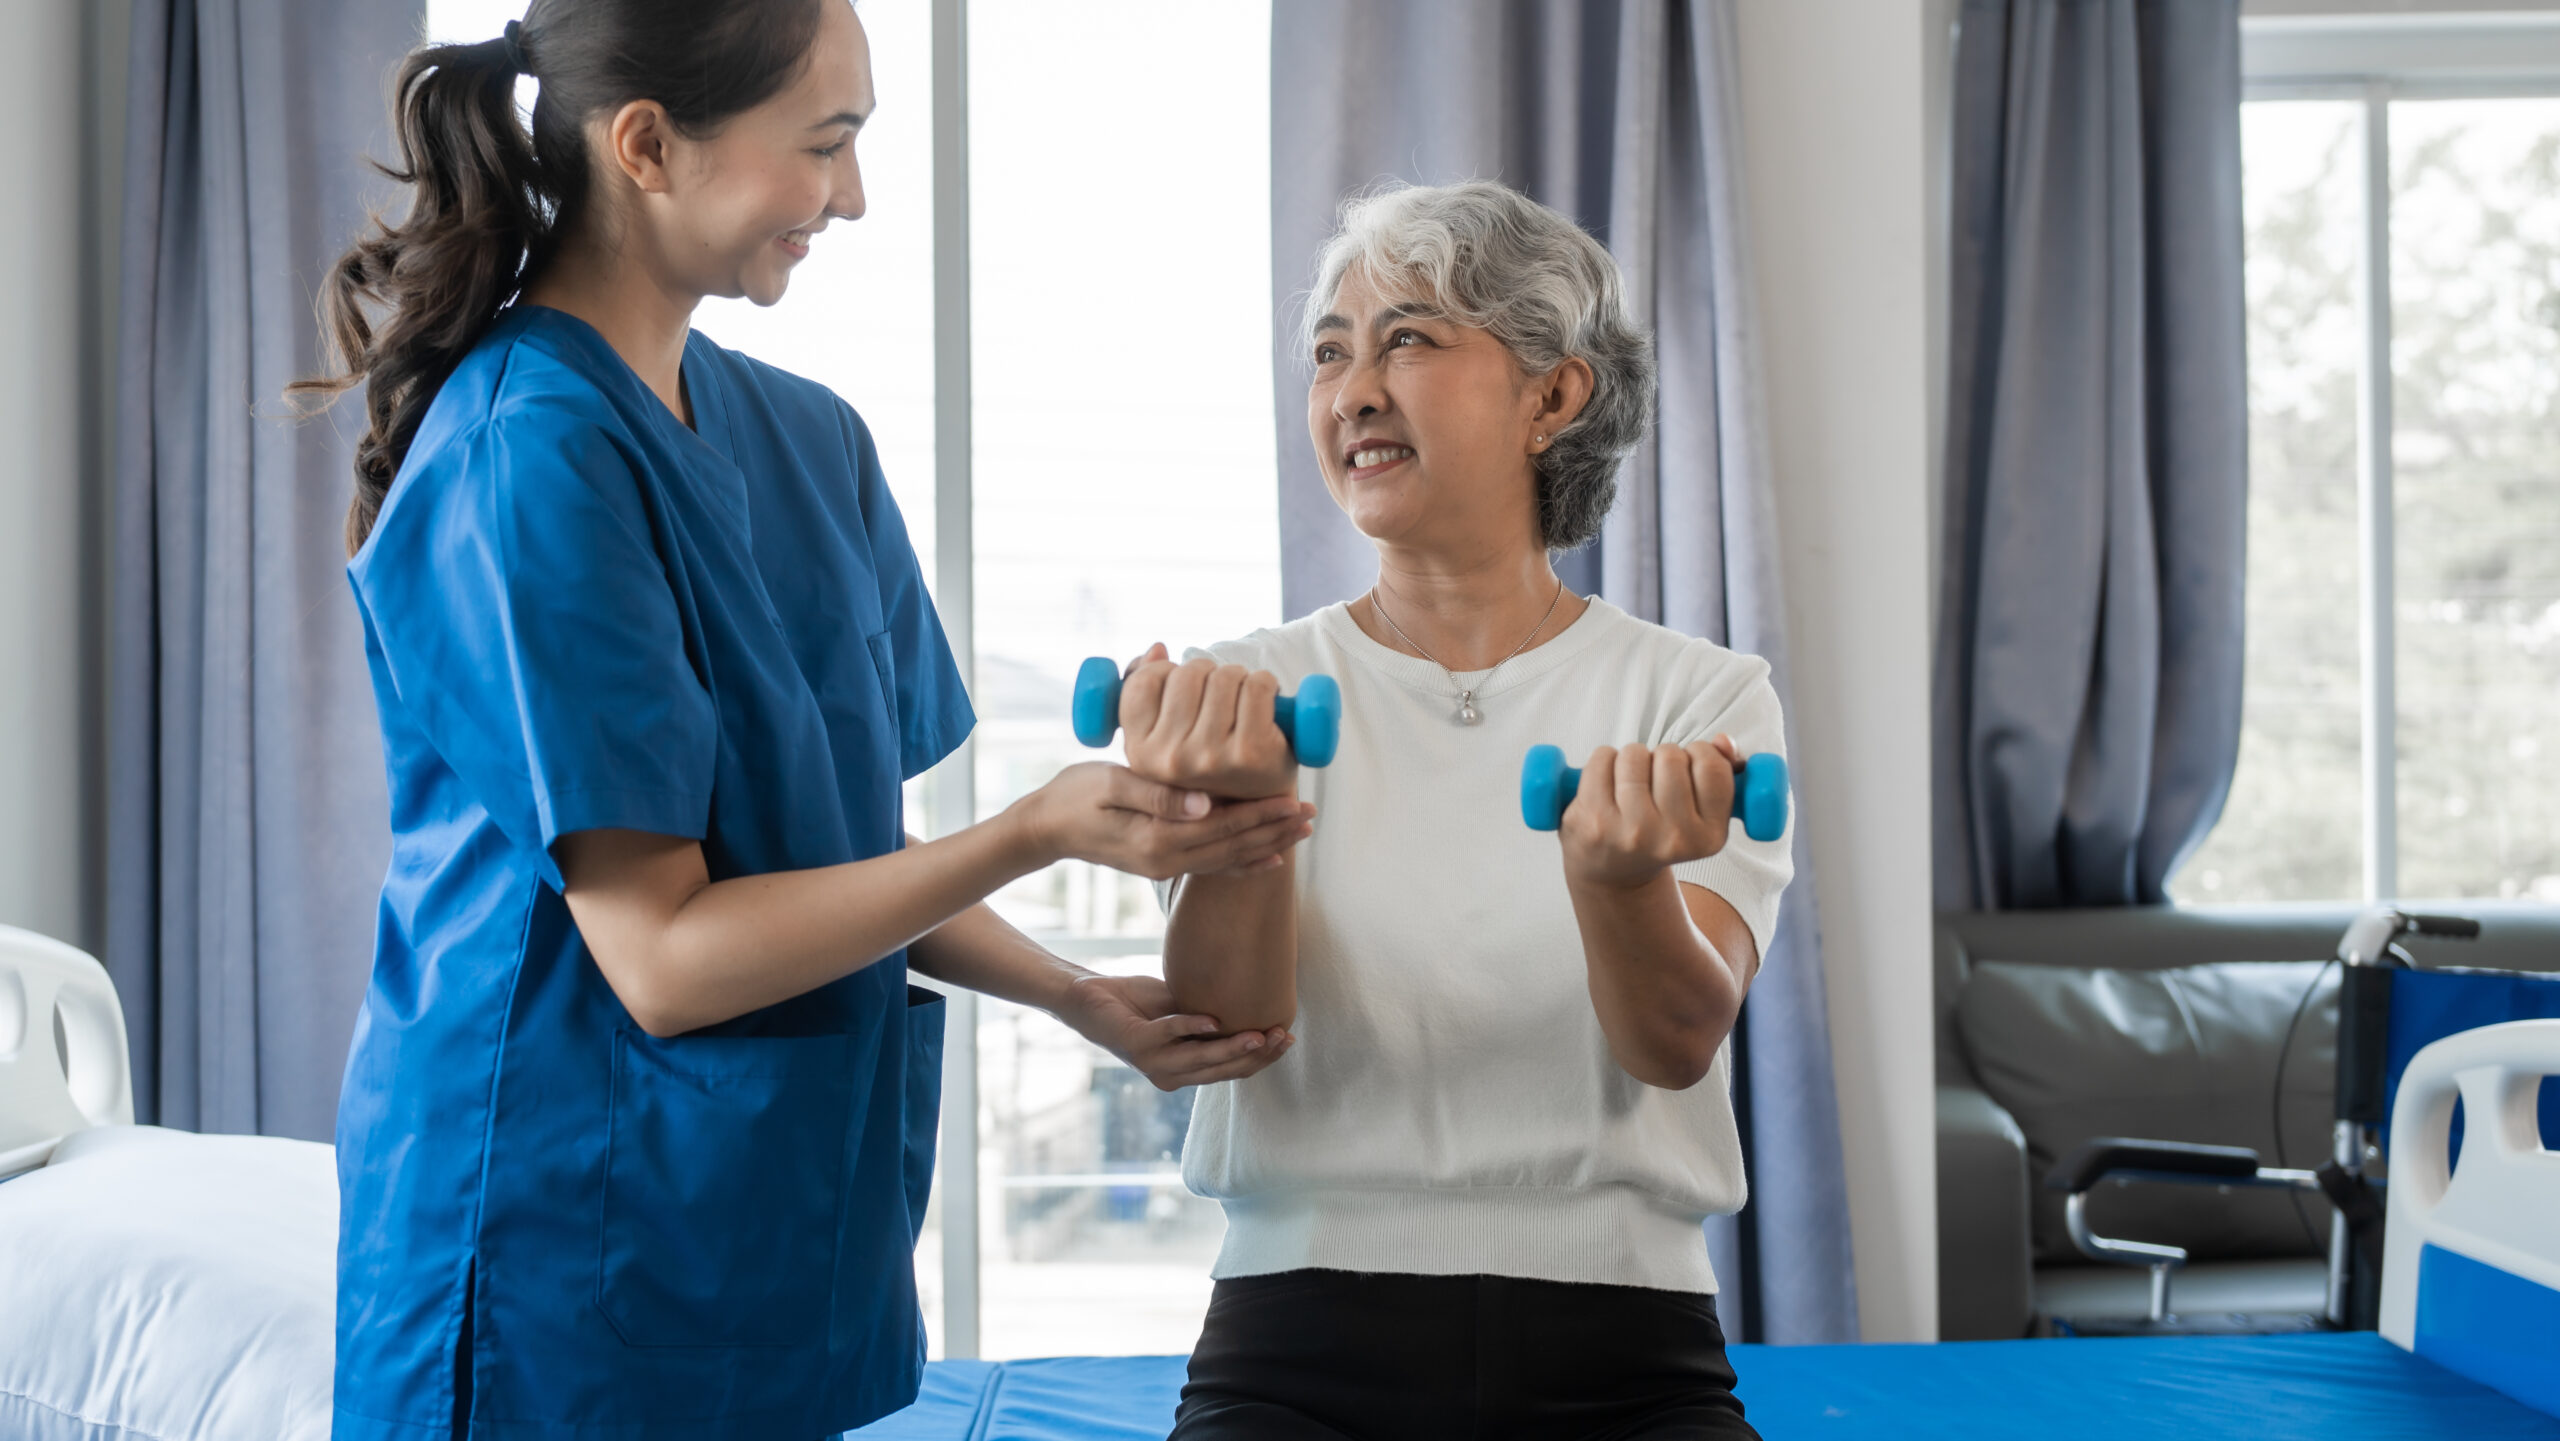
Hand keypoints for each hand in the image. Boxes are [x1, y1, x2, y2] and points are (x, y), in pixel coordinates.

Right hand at [1014, 761, 1313, 880]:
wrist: (1045, 827)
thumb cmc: (1074, 794)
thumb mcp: (1109, 784)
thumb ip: (1156, 793)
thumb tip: (1202, 802)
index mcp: (1156, 839)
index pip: (1222, 826)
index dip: (1260, 813)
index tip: (1294, 800)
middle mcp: (1166, 861)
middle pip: (1233, 846)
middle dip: (1274, 830)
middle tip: (1312, 814)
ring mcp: (1164, 867)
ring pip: (1228, 858)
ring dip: (1267, 844)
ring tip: (1301, 831)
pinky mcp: (1162, 865)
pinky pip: (1212, 867)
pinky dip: (1244, 863)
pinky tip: (1269, 860)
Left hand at [1060, 971, 1294, 1090]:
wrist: (1090, 999)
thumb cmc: (1138, 1005)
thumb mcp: (1185, 1010)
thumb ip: (1214, 1017)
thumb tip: (1252, 1005)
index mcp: (1185, 1070)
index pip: (1232, 1071)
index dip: (1262, 1059)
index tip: (1287, 1038)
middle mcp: (1171, 1075)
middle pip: (1222, 1070)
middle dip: (1256, 1054)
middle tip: (1281, 1035)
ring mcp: (1153, 1062)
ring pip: (1200, 1059)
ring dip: (1231, 1047)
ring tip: (1258, 1034)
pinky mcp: (1136, 1042)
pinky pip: (1169, 1034)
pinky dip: (1191, 1026)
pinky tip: (1213, 1021)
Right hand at [1117, 643, 1299, 799]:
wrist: (1257, 805)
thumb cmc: (1208, 762)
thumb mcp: (1163, 735)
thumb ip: (1144, 691)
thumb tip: (1157, 649)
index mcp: (1140, 754)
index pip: (1144, 681)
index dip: (1169, 673)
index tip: (1188, 689)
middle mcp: (1170, 759)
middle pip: (1188, 674)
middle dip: (1209, 674)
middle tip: (1221, 697)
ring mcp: (1210, 757)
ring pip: (1224, 676)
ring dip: (1240, 678)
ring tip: (1242, 702)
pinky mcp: (1249, 752)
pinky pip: (1257, 686)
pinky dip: (1267, 685)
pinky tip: (1267, 704)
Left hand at [1558, 738, 1744, 889]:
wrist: (1612, 872)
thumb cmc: (1658, 831)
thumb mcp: (1699, 811)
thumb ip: (1721, 770)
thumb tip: (1722, 741)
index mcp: (1708, 837)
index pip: (1712, 768)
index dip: (1700, 753)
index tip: (1689, 766)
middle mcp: (1673, 839)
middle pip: (1671, 756)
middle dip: (1662, 756)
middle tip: (1655, 780)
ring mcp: (1631, 831)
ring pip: (1635, 753)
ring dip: (1633, 758)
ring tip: (1630, 783)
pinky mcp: (1595, 820)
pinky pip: (1602, 758)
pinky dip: (1604, 760)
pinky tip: (1606, 784)